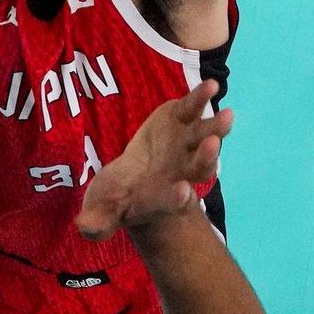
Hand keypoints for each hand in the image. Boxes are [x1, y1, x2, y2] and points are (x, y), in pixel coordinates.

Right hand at [77, 79, 231, 240]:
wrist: (136, 182)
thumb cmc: (118, 200)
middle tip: (212, 145)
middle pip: (199, 169)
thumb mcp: (102, 212)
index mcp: (161, 199)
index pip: (170, 201)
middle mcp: (181, 173)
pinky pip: (193, 110)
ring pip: (204, 139)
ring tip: (227, 116)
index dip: (175, 199)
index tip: (182, 193)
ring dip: (215, 128)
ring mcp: (185, 147)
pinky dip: (201, 99)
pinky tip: (210, 86)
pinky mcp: (179, 122)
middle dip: (206, 158)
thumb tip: (85, 227)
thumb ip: (97, 221)